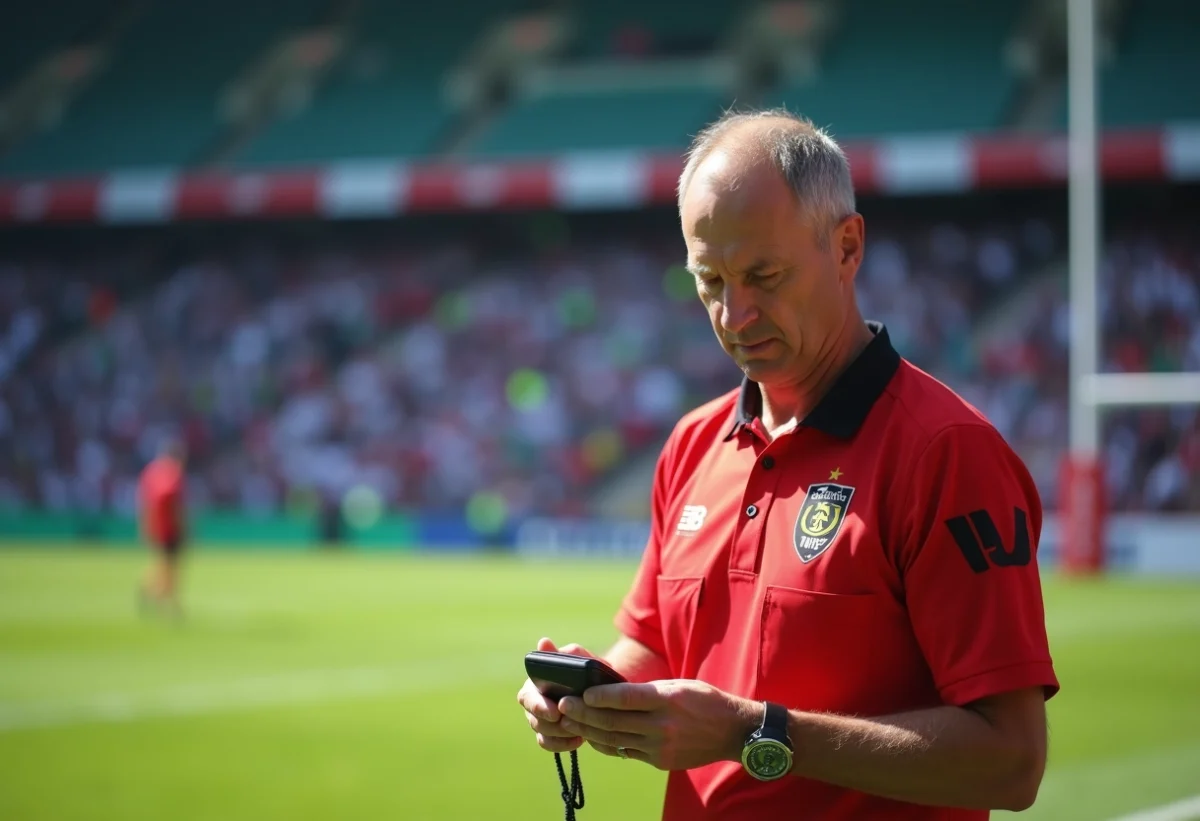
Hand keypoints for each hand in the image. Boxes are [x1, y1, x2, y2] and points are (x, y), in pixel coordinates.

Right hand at [516, 637, 594, 753]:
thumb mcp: (581, 658)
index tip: (555, 711)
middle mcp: (533, 702)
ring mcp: (540, 720)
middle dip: (548, 723)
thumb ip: (564, 652)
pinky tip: (578, 739)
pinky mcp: (550, 735)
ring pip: (541, 732)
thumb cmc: (588, 670)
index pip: (527, 696)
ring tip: (578, 729)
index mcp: (535, 683)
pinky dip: (563, 744)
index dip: (539, 706)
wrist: (601, 688)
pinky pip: (549, 744)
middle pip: (532, 718)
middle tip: (566, 723)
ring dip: (559, 733)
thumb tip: (543, 643)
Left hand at [557, 679, 760, 770]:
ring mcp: (660, 746)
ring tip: (569, 723)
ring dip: (589, 731)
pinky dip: (607, 744)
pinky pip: (626, 753)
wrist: (733, 732)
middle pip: (614, 721)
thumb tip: (611, 692)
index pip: (626, 698)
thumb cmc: (704, 700)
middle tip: (562, 707)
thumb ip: (647, 691)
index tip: (580, 693)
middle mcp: (661, 725)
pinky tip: (592, 737)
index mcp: (667, 700)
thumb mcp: (678, 686)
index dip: (600, 697)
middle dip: (584, 714)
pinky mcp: (659, 761)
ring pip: (615, 739)